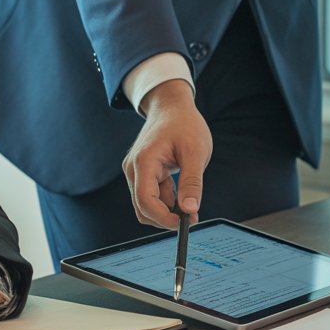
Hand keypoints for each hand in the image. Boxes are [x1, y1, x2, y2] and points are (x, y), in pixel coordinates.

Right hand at [124, 79, 212, 228]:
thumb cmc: (184, 124)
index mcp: (144, 162)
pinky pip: (152, 195)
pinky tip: (182, 193)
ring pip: (147, 204)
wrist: (172, 107)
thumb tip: (189, 209)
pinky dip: (167, 200)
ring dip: (168, 209)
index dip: (163, 217)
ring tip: (190, 200)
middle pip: (143, 207)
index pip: (145, 201)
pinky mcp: (142, 173)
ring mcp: (136, 171)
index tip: (184, 223)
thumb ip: (192, 182)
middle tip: (192, 216)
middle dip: (166, 217)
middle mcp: (133, 169)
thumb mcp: (195, 152)